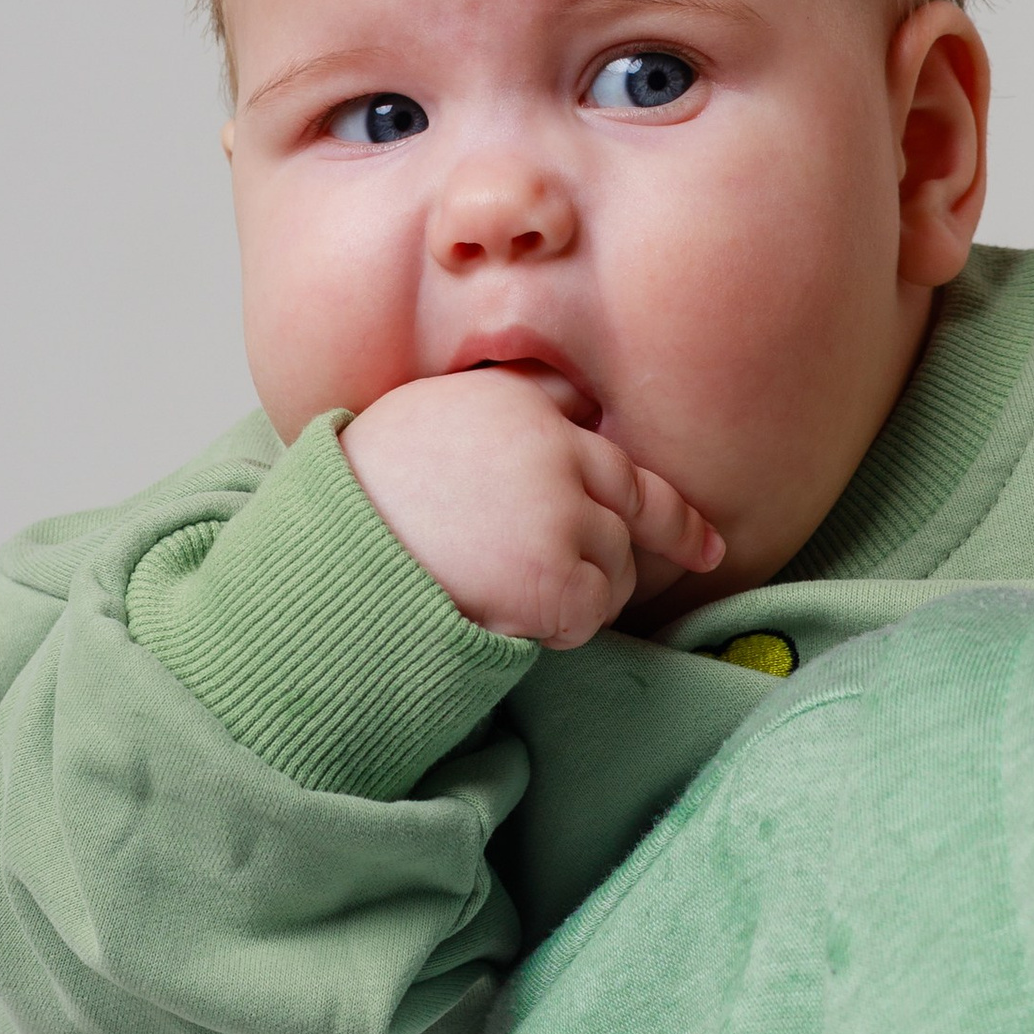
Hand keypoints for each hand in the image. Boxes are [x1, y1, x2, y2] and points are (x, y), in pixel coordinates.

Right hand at [341, 369, 722, 648]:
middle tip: (706, 554)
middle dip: (672, 534)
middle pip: (635, 500)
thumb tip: (569, 406)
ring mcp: (560, 514)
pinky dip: (562, 629)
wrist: (327, 560)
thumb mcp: (426, 424)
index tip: (704, 523)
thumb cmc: (359, 500)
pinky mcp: (558, 577)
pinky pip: (591, 616)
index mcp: (514, 404)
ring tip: (510, 588)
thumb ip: (502, 415)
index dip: (660, 486)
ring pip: (617, 567)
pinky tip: (511, 617)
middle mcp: (550, 449)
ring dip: (584, 591)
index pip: (607, 443)